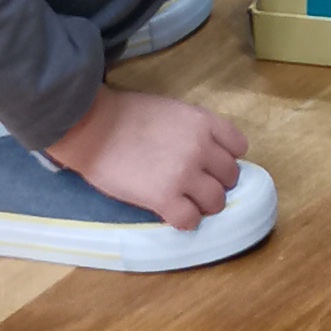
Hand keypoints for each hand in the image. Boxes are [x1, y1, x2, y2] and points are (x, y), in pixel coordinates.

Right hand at [49, 86, 249, 228]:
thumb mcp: (170, 110)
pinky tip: (171, 213)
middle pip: (230, 177)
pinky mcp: (165, 198)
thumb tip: (204, 152)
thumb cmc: (124, 115)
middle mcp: (201, 148)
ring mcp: (185, 174)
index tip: (210, 164)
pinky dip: (184, 221)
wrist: (92, 126)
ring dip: (203, 205)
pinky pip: (191, 220)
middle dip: (215, 183)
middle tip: (194, 186)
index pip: (239, 147)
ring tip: (184, 202)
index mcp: (203, 122)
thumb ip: (193, 130)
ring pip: (216, 202)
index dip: (225, 157)